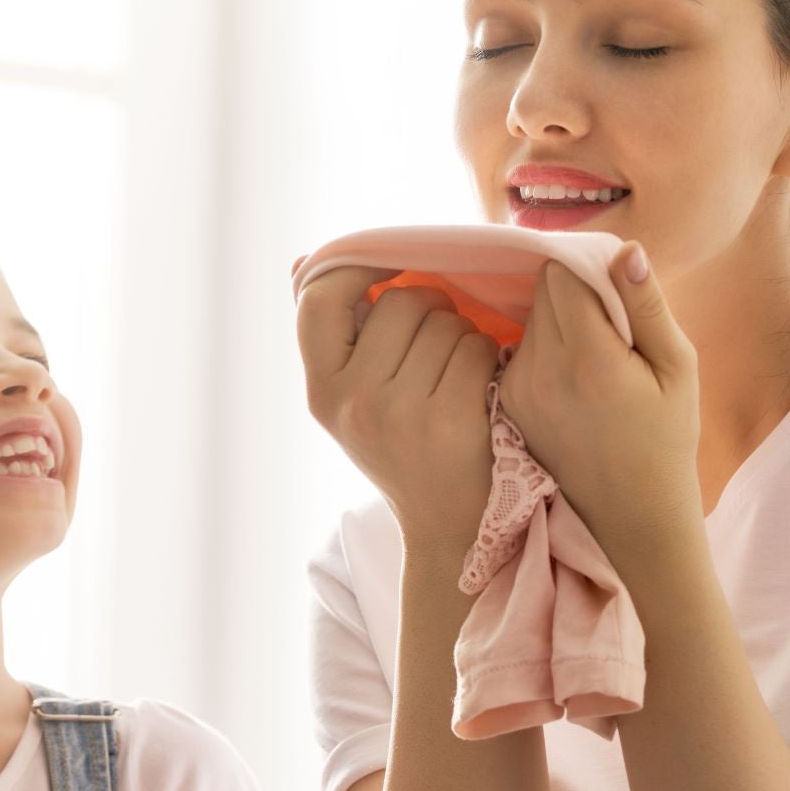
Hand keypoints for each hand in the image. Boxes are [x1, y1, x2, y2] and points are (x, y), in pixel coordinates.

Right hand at [297, 264, 500, 551]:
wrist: (448, 527)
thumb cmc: (404, 450)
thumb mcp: (353, 400)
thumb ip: (334, 335)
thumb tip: (301, 262)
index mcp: (322, 391)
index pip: (320, 300)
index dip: (354, 268)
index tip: (384, 267)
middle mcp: (353, 402)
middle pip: (399, 301)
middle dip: (430, 307)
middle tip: (438, 339)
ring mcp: (399, 414)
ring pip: (444, 322)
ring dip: (463, 334)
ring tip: (458, 370)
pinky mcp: (449, 422)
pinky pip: (475, 349)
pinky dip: (488, 358)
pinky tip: (483, 384)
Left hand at [496, 242, 699, 544]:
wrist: (631, 513)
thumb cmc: (667, 439)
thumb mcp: (677, 368)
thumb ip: (647, 306)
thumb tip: (624, 250)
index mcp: (586, 358)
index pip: (562, 273)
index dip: (591, 269)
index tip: (619, 290)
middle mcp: (540, 370)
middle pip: (542, 291)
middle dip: (576, 292)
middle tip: (613, 326)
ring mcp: (516, 389)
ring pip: (530, 318)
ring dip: (560, 321)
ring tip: (597, 358)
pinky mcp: (506, 403)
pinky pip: (521, 349)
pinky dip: (546, 350)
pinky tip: (576, 381)